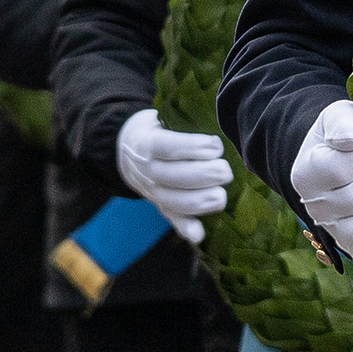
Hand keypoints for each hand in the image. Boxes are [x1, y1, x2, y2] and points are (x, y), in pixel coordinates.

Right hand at [117, 109, 232, 242]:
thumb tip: (218, 124)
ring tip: (222, 195)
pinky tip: (199, 233)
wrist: (127, 150)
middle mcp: (148, 170)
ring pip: (176, 201)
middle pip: (175, 177)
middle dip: (205, 176)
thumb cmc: (159, 128)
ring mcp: (153, 191)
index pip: (169, 147)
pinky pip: (173, 219)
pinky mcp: (161, 207)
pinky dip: (186, 228)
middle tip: (226, 171)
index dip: (194, 147)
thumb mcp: (162, 118)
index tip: (216, 145)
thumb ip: (185, 121)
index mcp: (147, 143)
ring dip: (201, 201)